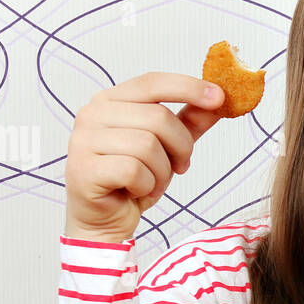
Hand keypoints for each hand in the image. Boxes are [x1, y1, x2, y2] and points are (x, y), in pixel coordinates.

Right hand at [63, 71, 225, 242]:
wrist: (104, 221)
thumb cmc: (132, 181)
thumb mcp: (167, 148)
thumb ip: (188, 123)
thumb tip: (218, 100)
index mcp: (110, 100)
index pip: (153, 82)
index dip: (189, 87)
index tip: (219, 97)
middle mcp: (92, 114)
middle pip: (158, 118)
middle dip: (181, 147)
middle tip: (180, 166)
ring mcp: (83, 141)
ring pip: (148, 146)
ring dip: (162, 172)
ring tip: (152, 183)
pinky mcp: (84, 169)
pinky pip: (134, 171)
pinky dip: (146, 186)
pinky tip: (136, 192)